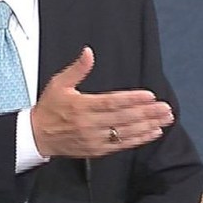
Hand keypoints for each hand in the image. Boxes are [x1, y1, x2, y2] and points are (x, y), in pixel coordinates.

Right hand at [30, 47, 173, 157]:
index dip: (132, 100)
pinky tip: (152, 132)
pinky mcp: (97, 150)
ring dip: (147, 126)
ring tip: (164, 119)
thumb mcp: (59, 83)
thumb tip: (88, 52)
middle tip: (165, 108)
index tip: (149, 96)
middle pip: (123, 118)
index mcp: (81, 107)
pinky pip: (121, 145)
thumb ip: (77, 69)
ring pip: (125, 133)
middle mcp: (89, 124)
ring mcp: (94, 139)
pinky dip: (139, 139)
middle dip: (147, 113)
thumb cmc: (49, 108)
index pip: (111, 102)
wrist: (37, 136)